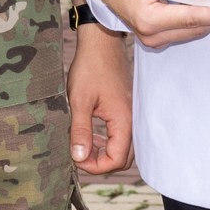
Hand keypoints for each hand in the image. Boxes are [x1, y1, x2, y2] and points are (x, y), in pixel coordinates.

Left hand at [68, 22, 133, 174]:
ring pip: (123, 147)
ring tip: (82, 143)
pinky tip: (91, 133)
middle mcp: (132, 120)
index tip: (76, 158)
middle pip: (124, 158)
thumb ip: (80, 131)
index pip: (117, 159)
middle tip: (79, 153)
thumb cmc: (90, 68)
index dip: (96, 166)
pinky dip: (107, 141)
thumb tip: (79, 158)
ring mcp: (131, 115)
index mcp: (123, 120)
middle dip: (101, 162)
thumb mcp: (79, 101)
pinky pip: (121, 135)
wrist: (101, 43)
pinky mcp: (126, 110)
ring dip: (103, 151)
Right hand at [92, 0, 209, 47]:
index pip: (191, 18)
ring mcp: (152, 39)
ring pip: (189, 31)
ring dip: (204, 18)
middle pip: (193, 27)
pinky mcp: (154, 37)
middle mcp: (151, 35)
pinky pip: (182, 30)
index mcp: (149, 20)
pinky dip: (193, 19)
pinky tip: (199, 6)